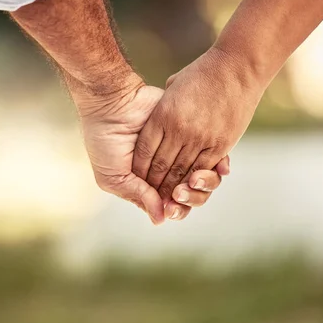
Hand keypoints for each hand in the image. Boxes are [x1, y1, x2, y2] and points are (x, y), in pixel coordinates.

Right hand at [77, 74, 227, 223]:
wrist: (111, 104)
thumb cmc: (105, 142)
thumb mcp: (115, 176)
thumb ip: (139, 196)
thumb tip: (161, 219)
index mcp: (150, 185)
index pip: (172, 206)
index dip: (177, 210)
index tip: (172, 208)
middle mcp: (168, 171)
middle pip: (192, 195)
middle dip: (191, 198)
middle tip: (181, 194)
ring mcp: (182, 153)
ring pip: (204, 177)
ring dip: (203, 183)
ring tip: (193, 179)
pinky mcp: (192, 135)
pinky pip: (213, 153)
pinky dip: (218, 164)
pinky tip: (217, 168)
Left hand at [132, 47, 262, 200]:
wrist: (237, 68)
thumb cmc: (202, 74)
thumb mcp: (174, 88)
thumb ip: (163, 108)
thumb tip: (154, 122)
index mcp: (164, 114)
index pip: (144, 150)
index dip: (138, 168)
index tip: (135, 177)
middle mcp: (180, 129)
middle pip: (160, 166)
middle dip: (153, 184)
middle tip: (149, 195)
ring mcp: (201, 138)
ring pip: (181, 172)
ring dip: (172, 188)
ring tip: (167, 197)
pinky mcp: (220, 144)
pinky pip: (203, 169)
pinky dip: (194, 181)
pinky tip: (188, 187)